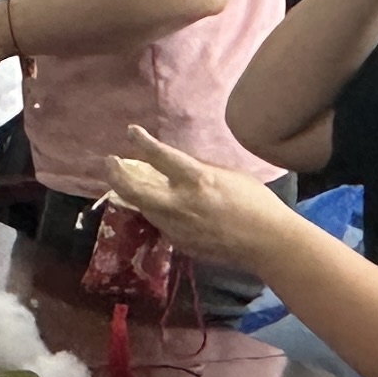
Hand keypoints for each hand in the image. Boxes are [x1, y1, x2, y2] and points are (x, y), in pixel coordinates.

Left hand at [103, 124, 296, 273]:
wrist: (267, 242)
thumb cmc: (256, 203)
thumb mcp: (228, 175)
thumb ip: (199, 171)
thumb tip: (177, 168)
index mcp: (197, 180)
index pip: (159, 156)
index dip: (142, 141)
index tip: (130, 131)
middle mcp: (180, 204)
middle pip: (135, 190)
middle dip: (117, 175)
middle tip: (110, 163)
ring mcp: (178, 227)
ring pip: (145, 208)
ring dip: (136, 194)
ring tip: (131, 182)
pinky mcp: (181, 244)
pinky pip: (161, 224)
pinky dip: (157, 213)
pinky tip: (161, 207)